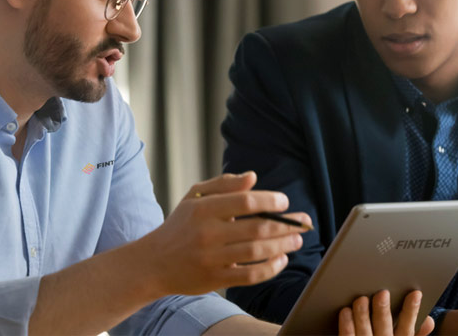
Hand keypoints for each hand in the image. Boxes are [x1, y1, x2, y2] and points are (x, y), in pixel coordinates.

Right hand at [141, 171, 311, 295]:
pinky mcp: (215, 279)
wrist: (154, 262)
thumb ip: (224, 185)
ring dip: (283, 245)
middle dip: (286, 225)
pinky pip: (250, 275)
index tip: (285, 203)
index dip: (271, 202)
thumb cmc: (180, 225)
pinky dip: (271, 268)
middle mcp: (208, 233)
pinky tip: (281, 260)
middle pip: (257, 228)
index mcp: (204, 208)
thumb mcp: (195, 197)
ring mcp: (212, 258)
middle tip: (304, 222)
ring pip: (257, 252)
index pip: (246, 202)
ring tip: (297, 240)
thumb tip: (253, 177)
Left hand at [338, 290, 433, 335]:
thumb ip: (417, 334)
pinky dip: (347, 325)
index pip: (408, 327)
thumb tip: (429, 320)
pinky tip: (346, 311)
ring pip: (365, 331)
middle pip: (384, 327)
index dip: (412, 310)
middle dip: (383, 311)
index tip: (415, 293)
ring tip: (361, 299)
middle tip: (382, 293)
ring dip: (362, 315)